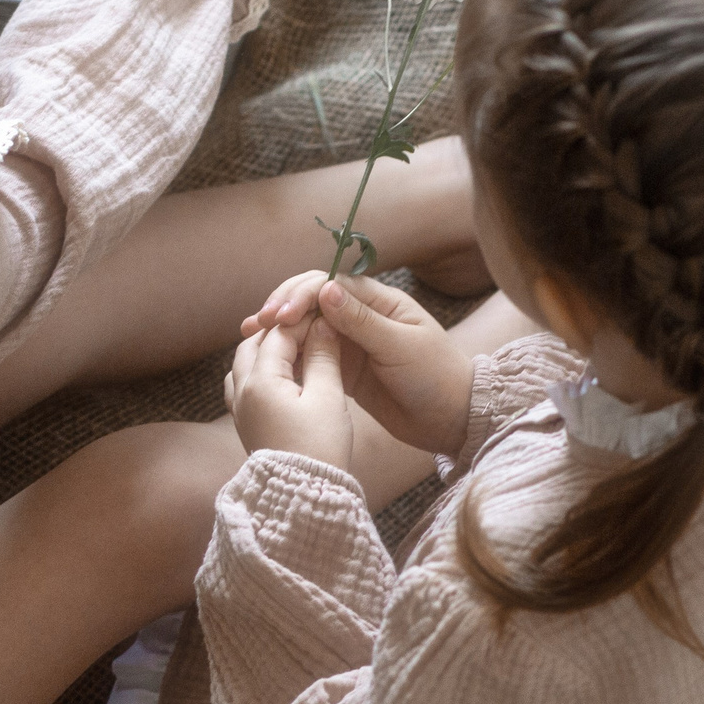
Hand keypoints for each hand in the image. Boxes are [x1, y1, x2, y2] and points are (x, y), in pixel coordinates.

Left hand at [225, 317, 354, 469]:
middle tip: (310, 327)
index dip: (303, 320)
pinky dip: (260, 373)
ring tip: (295, 349)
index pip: (278, 335)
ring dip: (266, 352)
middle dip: (280, 332)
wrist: (302, 498)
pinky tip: (281, 378)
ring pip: (244, 365)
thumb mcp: (327, 397)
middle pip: (253, 345)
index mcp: (260, 381)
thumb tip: (322, 324)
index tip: (325, 314)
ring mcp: (239, 410)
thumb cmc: (319, 448)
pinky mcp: (246, 425)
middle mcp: (241, 392)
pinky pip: (244, 386)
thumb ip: (324, 356)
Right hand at [242, 273, 472, 458]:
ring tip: (250, 335)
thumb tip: (325, 289)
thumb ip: (362, 321)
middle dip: (284, 306)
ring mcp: (351, 341)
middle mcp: (361, 315)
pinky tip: (266, 357)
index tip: (282, 316)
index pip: (331, 284)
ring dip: (280, 328)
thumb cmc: (436, 378)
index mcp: (379, 300)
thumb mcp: (401, 347)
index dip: (302, 295)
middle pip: (313, 299)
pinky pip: (310, 353)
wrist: (452, 420)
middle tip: (258, 323)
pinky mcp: (343, 368)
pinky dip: (288, 352)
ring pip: (307, 325)